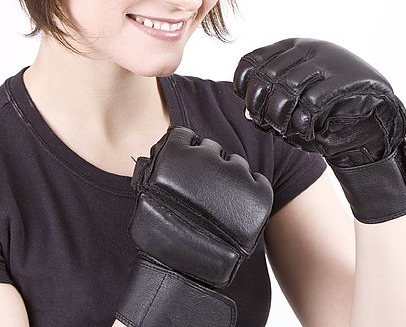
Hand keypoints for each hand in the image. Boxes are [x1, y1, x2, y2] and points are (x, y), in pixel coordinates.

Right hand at [115, 126, 272, 326]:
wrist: (186, 268)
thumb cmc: (160, 234)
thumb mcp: (148, 193)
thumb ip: (155, 169)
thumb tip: (159, 153)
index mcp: (177, 153)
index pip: (182, 136)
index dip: (182, 151)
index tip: (183, 167)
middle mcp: (208, 157)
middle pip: (210, 149)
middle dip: (206, 165)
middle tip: (200, 191)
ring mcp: (235, 174)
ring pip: (235, 164)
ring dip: (228, 179)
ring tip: (219, 206)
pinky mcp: (257, 193)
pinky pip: (257, 181)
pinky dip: (250, 191)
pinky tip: (238, 207)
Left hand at [233, 37, 405, 222]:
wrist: (370, 117)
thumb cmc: (325, 111)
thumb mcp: (293, 98)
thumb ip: (270, 101)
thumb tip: (249, 114)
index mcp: (290, 47)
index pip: (250, 62)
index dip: (243, 89)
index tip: (251, 110)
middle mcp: (306, 48)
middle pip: (265, 77)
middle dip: (261, 109)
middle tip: (269, 126)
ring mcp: (327, 61)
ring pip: (286, 90)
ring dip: (281, 119)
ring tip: (287, 131)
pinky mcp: (345, 79)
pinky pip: (312, 104)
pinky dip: (304, 125)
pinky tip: (308, 132)